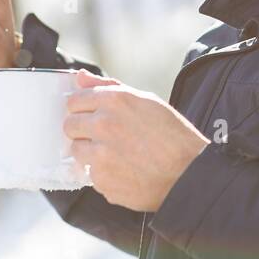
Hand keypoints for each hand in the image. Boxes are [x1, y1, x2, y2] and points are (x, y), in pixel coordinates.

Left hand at [63, 71, 209, 211]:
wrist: (189, 174)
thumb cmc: (172, 135)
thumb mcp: (146, 101)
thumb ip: (108, 87)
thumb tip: (79, 77)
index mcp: (114, 100)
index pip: (74, 101)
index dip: (82, 109)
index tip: (91, 116)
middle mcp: (103, 125)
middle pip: (69, 126)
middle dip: (82, 131)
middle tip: (104, 137)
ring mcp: (100, 155)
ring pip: (76, 151)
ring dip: (90, 153)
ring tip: (117, 155)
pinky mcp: (102, 181)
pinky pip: (91, 175)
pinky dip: (103, 174)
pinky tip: (124, 171)